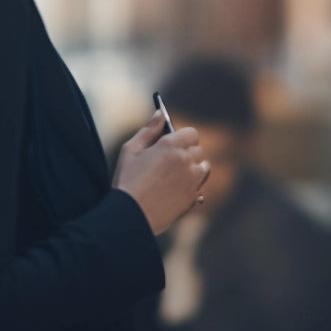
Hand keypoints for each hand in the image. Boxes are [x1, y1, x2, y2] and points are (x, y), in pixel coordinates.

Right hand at [113, 111, 210, 235]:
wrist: (130, 216)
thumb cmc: (126, 181)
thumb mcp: (130, 150)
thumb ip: (148, 130)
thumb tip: (160, 113)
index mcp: (170, 145)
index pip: (191, 133)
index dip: (183, 137)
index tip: (173, 143)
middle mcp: (186, 160)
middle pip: (198, 150)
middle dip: (187, 152)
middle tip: (169, 162)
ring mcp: (192, 180)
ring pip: (204, 168)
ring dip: (194, 169)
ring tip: (174, 177)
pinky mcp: (193, 198)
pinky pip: (201, 187)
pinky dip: (192, 188)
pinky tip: (175, 192)